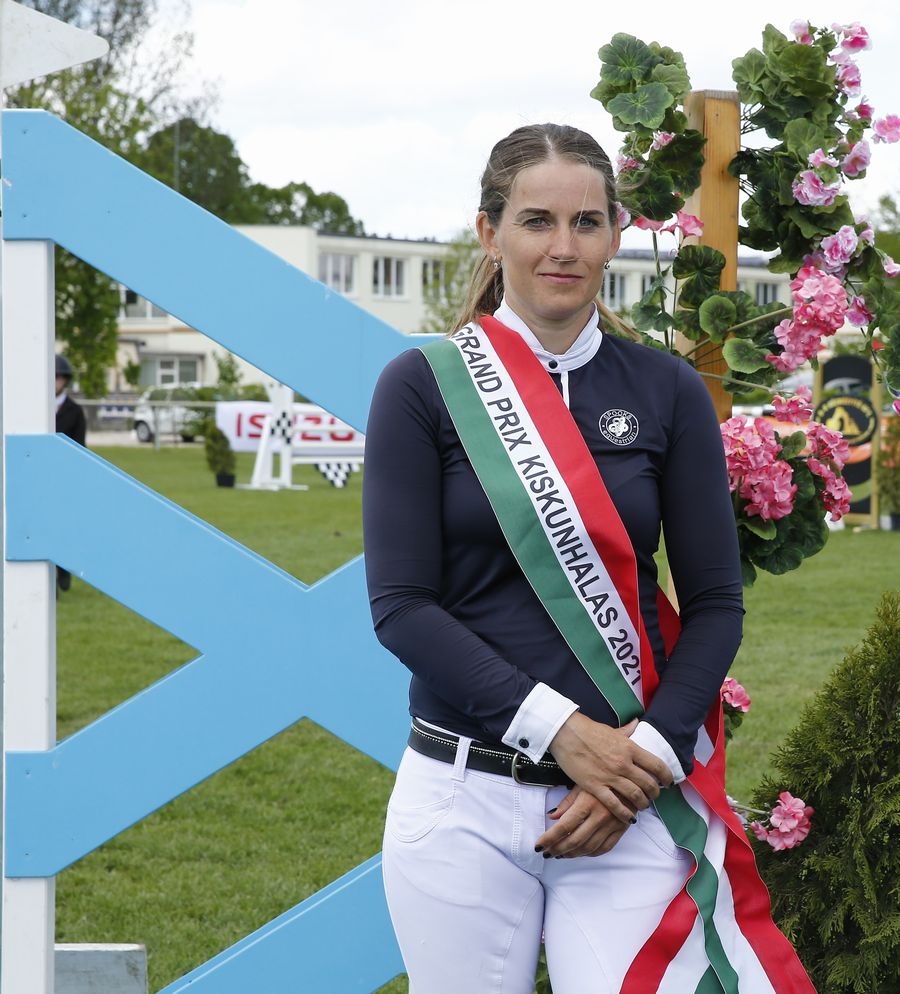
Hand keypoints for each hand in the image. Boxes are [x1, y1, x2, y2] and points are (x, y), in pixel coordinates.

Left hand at [534, 786, 629, 857]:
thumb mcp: (582, 783)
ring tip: (561, 854)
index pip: (564, 826)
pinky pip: (605, 847)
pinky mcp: (622, 829)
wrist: (632, 778)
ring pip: (589, 847)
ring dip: (573, 854)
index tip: (539, 845)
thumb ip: (567, 802)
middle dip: (558, 849)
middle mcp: (600, 815)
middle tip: (547, 853)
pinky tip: (581, 852)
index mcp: (587, 802)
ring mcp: (612, 824)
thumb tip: (552, 816)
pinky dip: (591, 853)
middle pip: (575, 840)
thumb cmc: (603, 777)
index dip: (550, 838)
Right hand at [548, 713, 672, 824]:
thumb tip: (637, 723)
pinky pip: (615, 805)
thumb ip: (627, 731)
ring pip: (635, 796)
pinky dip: (625, 814)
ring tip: (642, 806)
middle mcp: (624, 764)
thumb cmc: (589, 730)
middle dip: (655, 793)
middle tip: (654, 795)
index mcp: (630, 748)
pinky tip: (629, 818)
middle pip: (649, 784)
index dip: (666, 776)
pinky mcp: (596, 786)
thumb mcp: (613, 730)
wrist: (566, 733)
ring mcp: (610, 776)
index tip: (668, 782)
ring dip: (642, 804)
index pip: (657, 766)